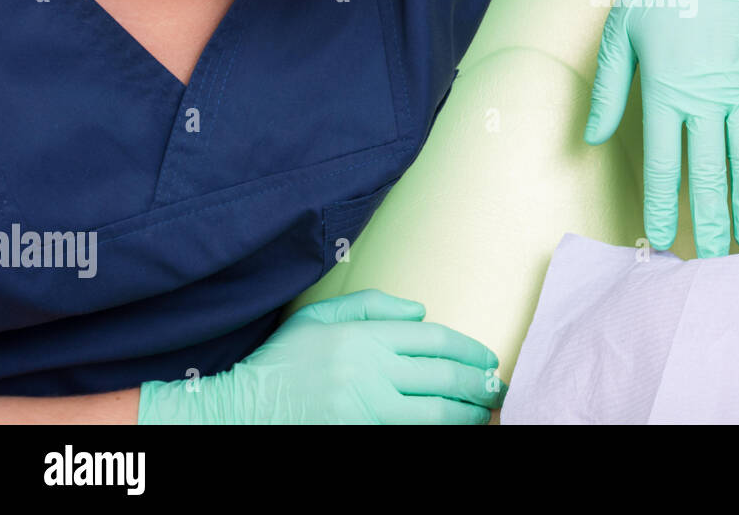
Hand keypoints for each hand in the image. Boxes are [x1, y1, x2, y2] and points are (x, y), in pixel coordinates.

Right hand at [138, 289, 505, 423]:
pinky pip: (411, 432)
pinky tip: (452, 427)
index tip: (487, 358)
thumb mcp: (320, 317)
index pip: (434, 339)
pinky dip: (436, 430)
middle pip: (442, 375)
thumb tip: (421, 311)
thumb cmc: (282, 361)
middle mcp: (369, 370)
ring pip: (434, 412)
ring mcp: (365, 407)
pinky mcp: (359, 432)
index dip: (468, 349)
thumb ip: (372, 306)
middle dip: (477, 383)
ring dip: (467, 413)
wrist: (240, 409)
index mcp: (364, 336)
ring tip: (485, 412)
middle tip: (498, 388)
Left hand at [584, 0, 738, 255]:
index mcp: (666, 89)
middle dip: (711, 220)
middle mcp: (707, 94)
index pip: (666, 166)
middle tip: (715, 258)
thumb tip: (598, 137)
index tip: (665, 242)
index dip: (666, 209)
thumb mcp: (619, 32)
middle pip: (710, 172)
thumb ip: (609, 91)